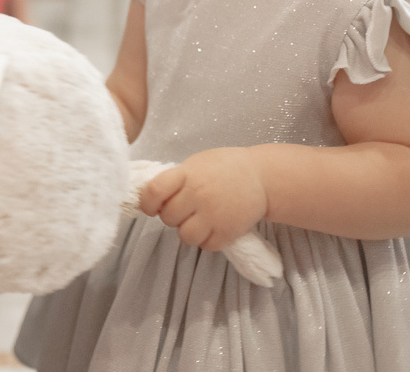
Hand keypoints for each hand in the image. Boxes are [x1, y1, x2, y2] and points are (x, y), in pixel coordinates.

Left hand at [138, 147, 267, 250]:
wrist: (262, 177)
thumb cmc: (224, 167)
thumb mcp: (196, 164)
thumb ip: (176, 179)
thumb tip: (154, 198)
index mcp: (187, 174)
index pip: (154, 191)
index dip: (147, 203)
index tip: (151, 207)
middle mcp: (197, 194)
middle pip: (168, 217)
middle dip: (172, 216)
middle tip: (184, 211)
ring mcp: (213, 214)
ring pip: (185, 236)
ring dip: (188, 231)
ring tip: (197, 222)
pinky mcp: (228, 231)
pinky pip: (206, 246)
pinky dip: (207, 241)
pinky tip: (212, 228)